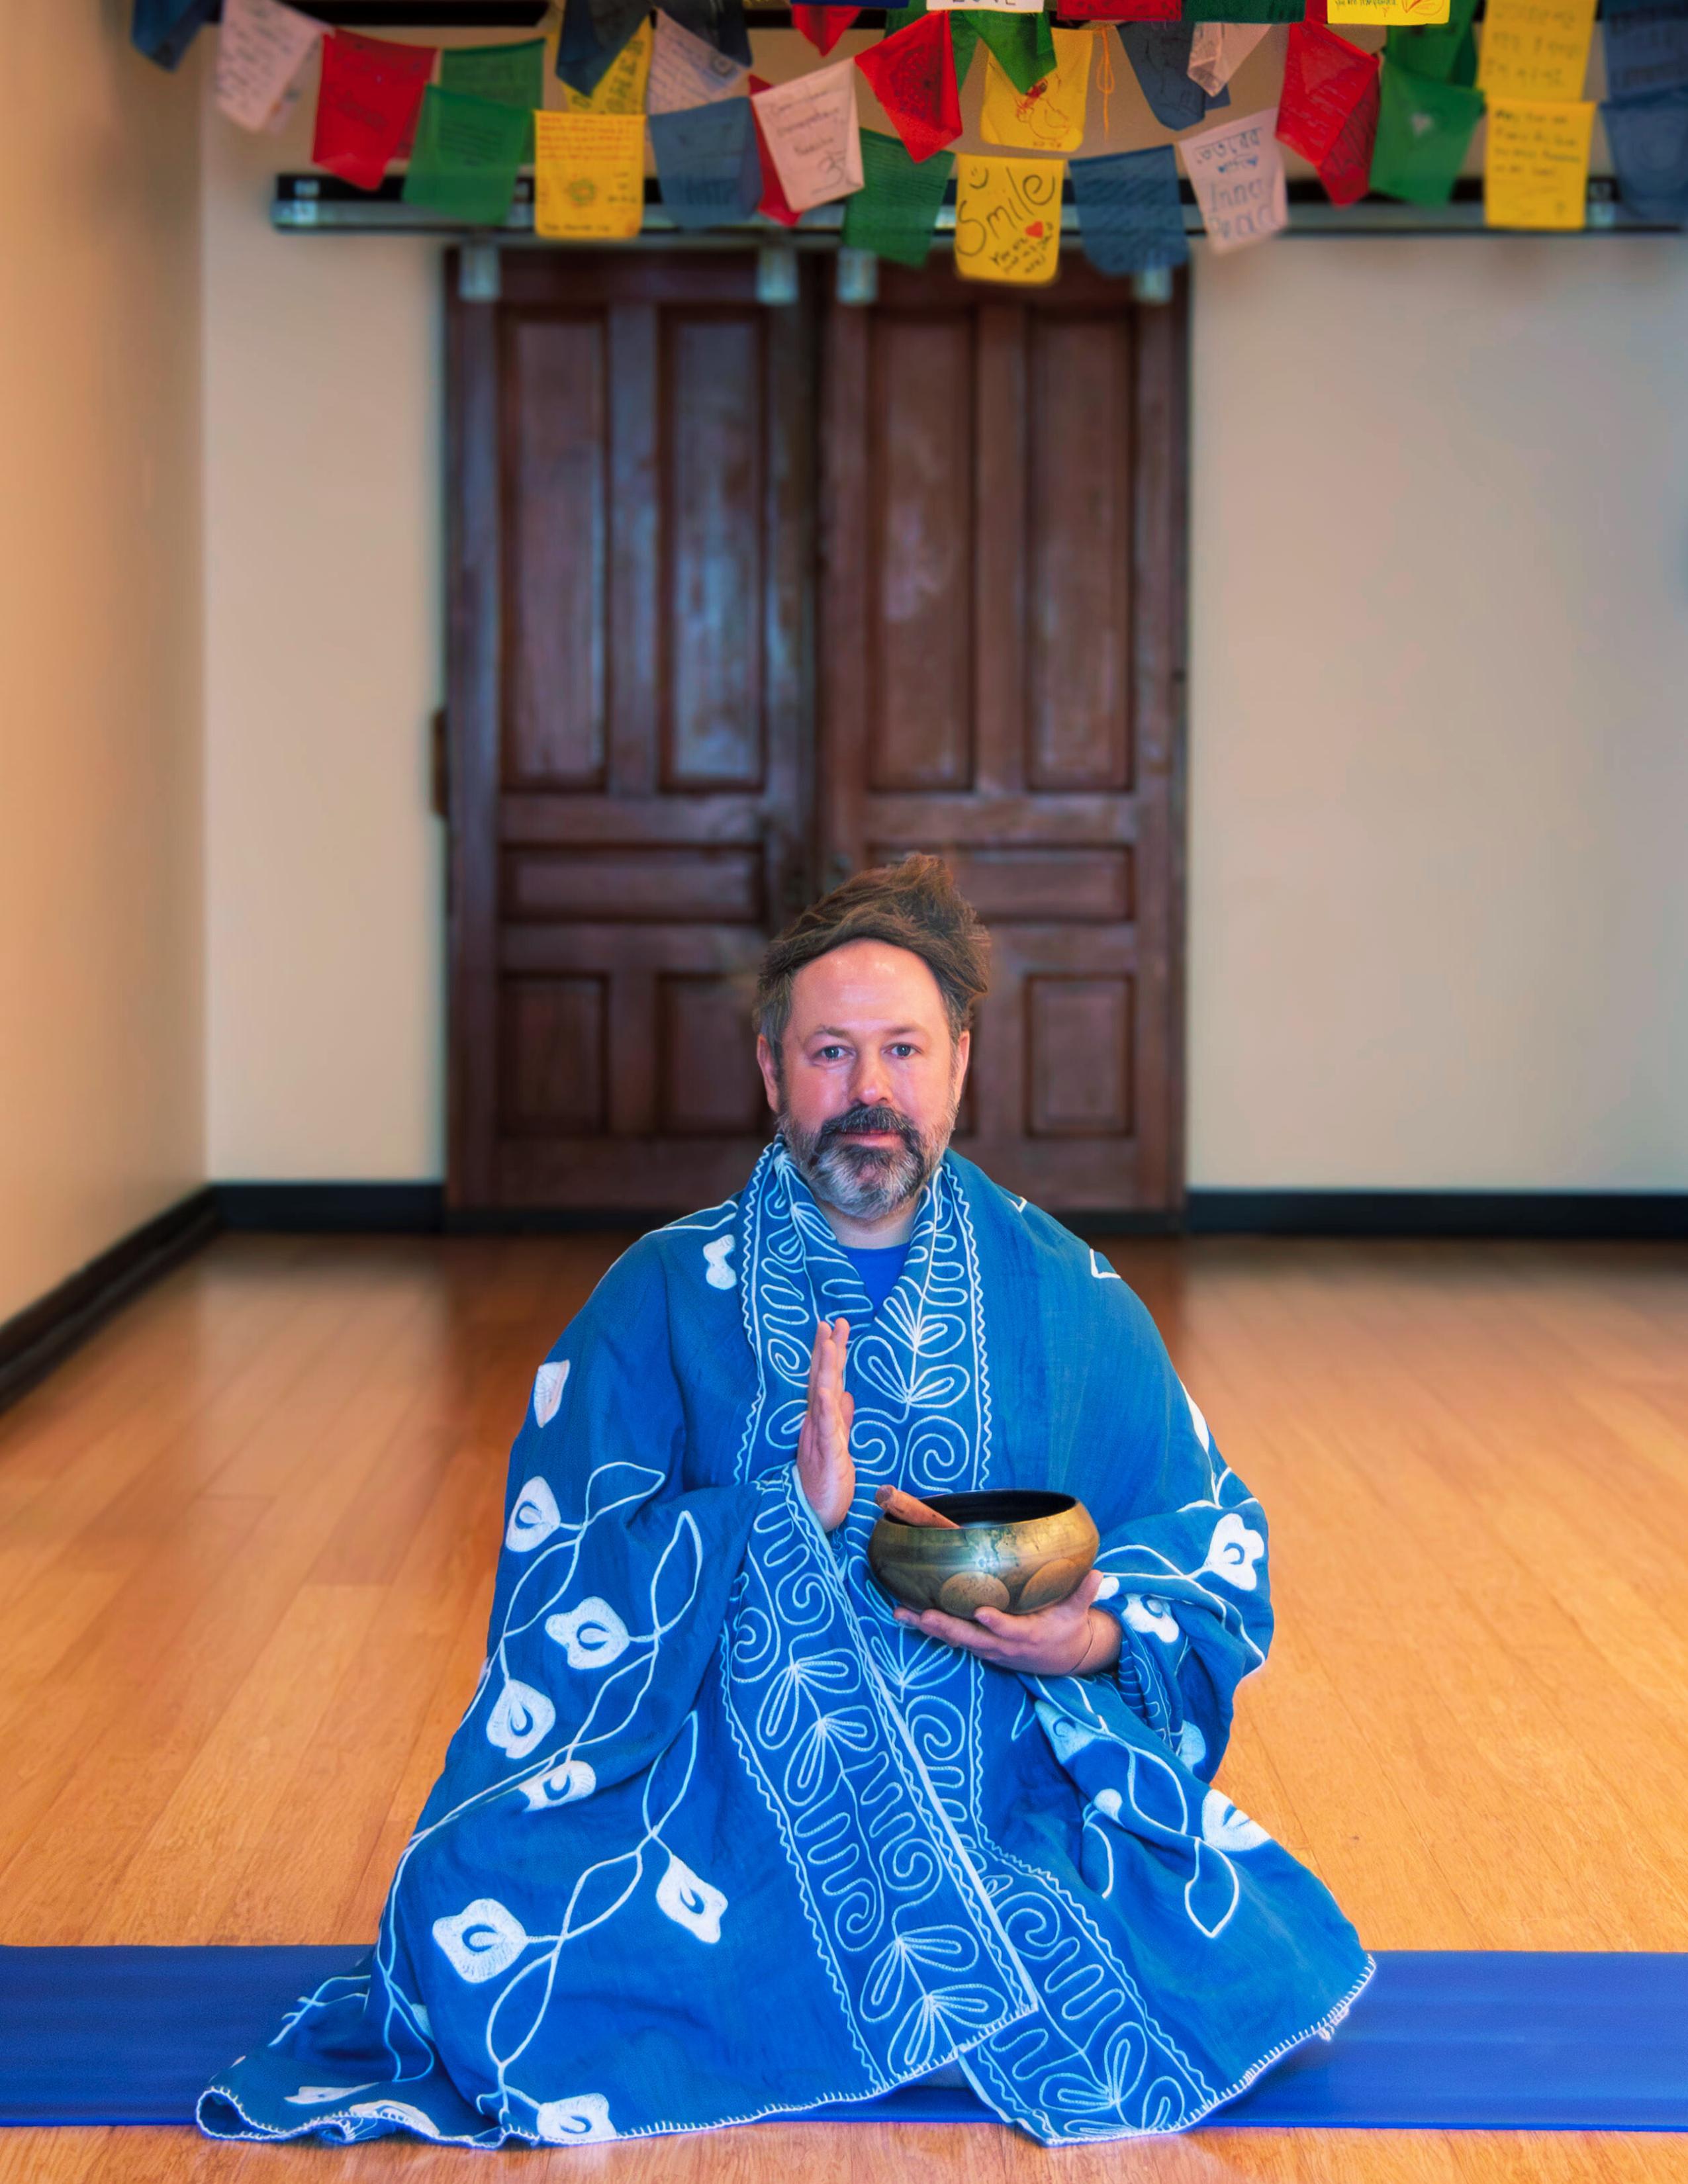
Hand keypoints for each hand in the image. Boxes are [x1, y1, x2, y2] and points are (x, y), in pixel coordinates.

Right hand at [796, 1317, 853, 1531]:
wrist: (817, 1516)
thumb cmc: (828, 1484)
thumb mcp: (840, 1446)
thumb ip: (842, 1419)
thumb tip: (847, 1394)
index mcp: (823, 1420)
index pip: (826, 1381)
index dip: (830, 1354)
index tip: (834, 1327)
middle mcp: (818, 1423)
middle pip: (822, 1381)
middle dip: (828, 1350)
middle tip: (832, 1321)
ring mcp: (819, 1436)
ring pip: (821, 1397)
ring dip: (825, 1368)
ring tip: (829, 1341)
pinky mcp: (826, 1454)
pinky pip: (826, 1427)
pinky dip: (826, 1406)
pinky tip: (827, 1389)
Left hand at [894, 1569, 1120, 1677]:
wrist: (1061, 1660)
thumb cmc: (1067, 1630)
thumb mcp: (1078, 1614)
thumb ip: (1085, 1594)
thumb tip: (1099, 1574)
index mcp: (1027, 1636)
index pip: (1009, 1630)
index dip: (996, 1623)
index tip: (981, 1612)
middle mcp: (1002, 1646)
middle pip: (971, 1638)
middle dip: (946, 1627)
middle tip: (924, 1614)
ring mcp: (988, 1649)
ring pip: (955, 1639)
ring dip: (928, 1628)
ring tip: (901, 1613)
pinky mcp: (979, 1648)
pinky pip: (952, 1639)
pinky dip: (930, 1630)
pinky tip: (907, 1616)